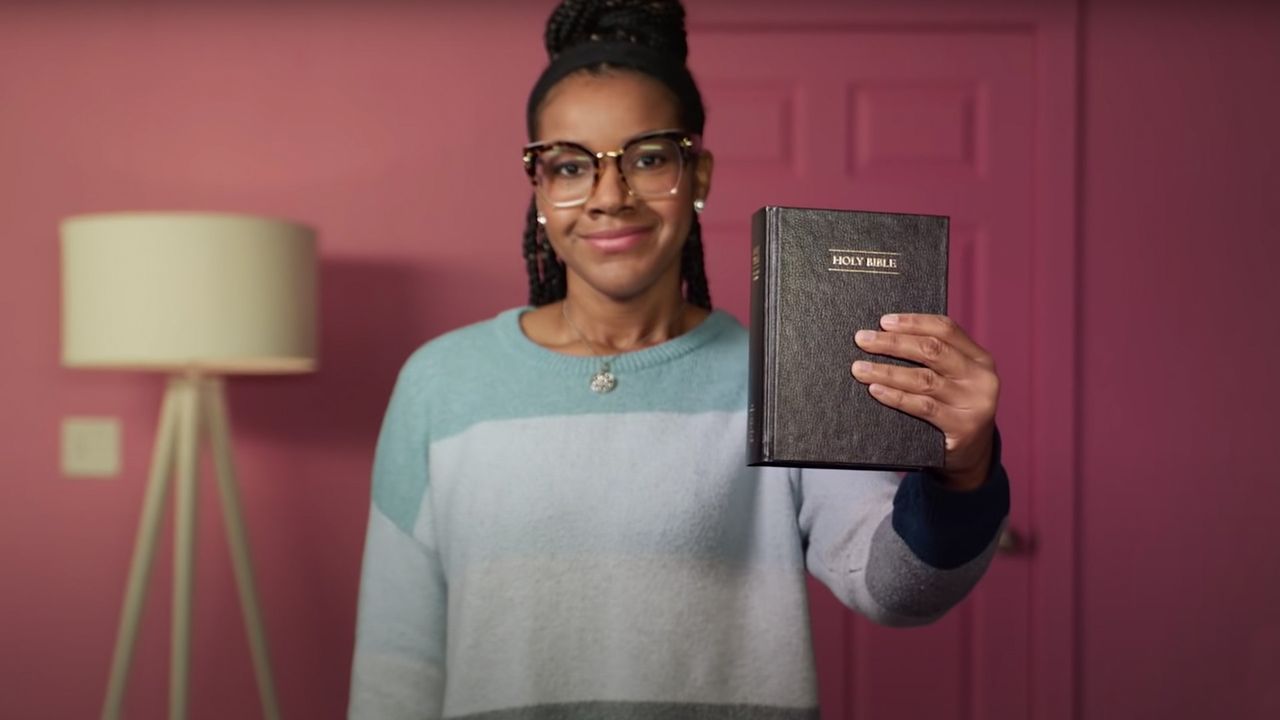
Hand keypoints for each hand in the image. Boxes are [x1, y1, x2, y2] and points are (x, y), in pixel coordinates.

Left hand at [850, 314, 998, 490]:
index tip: (884, 321)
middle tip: (862, 339)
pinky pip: (922, 407)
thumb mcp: (955, 379)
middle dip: (893, 343)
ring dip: (886, 371)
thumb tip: (886, 335)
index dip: (913, 322)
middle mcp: (981, 378)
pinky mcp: (961, 427)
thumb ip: (935, 358)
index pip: (946, 329)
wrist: (973, 455)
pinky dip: (896, 397)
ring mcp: (974, 404)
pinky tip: (876, 389)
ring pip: (923, 379)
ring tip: (859, 368)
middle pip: (932, 350)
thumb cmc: (953, 408)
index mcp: (980, 358)